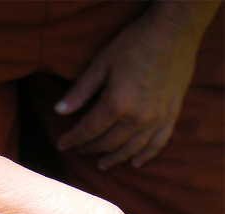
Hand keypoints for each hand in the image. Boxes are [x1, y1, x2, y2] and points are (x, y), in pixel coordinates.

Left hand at [55, 4, 204, 169]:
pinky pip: (157, 144)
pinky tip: (134, 164)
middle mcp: (136, 118)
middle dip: (90, 148)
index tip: (62, 145)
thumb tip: (58, 111)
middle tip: (81, 149)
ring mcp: (156, 119)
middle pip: (107, 143)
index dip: (72, 139)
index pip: (88, 130)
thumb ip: (80, 91)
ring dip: (114, 159)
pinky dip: (145, 156)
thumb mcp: (101, 64)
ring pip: (130, 149)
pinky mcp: (171, 116)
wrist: (175, 30)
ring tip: (101, 164)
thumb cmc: (134, 43)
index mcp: (116, 104)